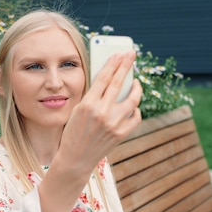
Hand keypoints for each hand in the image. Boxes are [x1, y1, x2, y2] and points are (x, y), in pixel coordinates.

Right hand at [61, 51, 142, 168]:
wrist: (76, 158)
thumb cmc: (74, 132)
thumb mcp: (77, 110)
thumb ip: (93, 96)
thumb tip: (109, 79)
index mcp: (88, 105)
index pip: (104, 77)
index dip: (113, 63)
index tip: (119, 54)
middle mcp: (102, 113)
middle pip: (118, 83)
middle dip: (126, 65)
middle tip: (132, 55)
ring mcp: (114, 124)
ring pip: (133, 99)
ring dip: (136, 88)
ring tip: (136, 82)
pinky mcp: (122, 134)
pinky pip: (135, 116)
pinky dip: (135, 109)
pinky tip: (132, 106)